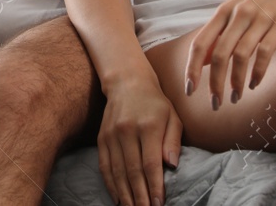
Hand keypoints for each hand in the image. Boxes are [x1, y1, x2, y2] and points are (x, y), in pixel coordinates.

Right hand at [97, 72, 181, 205]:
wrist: (127, 82)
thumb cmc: (155, 103)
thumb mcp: (172, 117)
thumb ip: (173, 141)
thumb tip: (172, 165)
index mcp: (148, 126)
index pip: (151, 164)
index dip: (155, 187)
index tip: (159, 204)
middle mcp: (127, 131)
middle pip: (133, 172)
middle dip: (140, 197)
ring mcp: (112, 135)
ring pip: (117, 172)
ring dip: (125, 195)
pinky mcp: (102, 138)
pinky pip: (105, 166)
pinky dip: (111, 184)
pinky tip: (118, 198)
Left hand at [185, 0, 275, 107]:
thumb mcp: (237, 8)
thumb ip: (220, 32)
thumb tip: (203, 59)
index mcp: (224, 12)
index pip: (200, 43)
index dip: (192, 68)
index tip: (189, 90)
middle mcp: (238, 15)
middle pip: (219, 55)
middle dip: (214, 83)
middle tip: (214, 105)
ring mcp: (259, 19)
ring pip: (240, 56)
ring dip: (235, 82)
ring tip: (234, 98)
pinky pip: (264, 52)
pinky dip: (258, 72)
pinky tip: (254, 83)